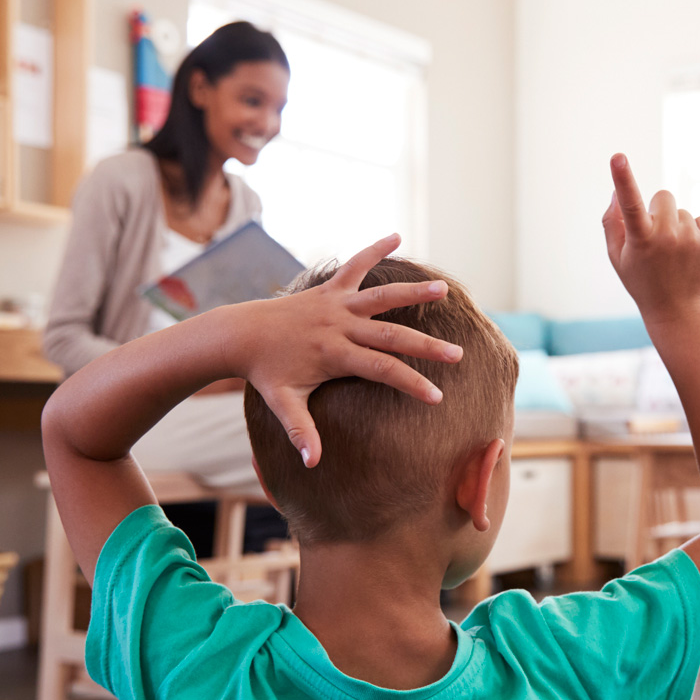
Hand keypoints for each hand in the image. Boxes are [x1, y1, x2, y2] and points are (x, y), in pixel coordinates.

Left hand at [234, 234, 463, 467]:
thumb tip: (312, 463)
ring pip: (381, 296)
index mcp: (333, 354)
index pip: (381, 369)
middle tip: (458, 355)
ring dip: (413, 292)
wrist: (241, 334)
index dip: (410, 383)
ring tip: (443, 290)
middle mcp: (339, 325)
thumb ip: (300, 432)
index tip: (437, 397)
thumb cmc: (265, 373)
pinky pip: (354, 265)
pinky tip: (396, 236)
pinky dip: (374, 249)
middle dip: (426, 346)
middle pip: (391, 335)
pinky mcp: (329, 288)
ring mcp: (335, 303)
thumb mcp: (283, 403)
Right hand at [602, 153, 699, 320]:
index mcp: (640, 240)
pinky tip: (689, 251)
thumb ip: (612, 223)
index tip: (618, 157)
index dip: (623, 179)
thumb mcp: (618, 257)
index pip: (630, 204)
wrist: (677, 310)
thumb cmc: (641, 280)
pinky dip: (694, 230)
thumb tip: (617, 191)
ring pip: (681, 211)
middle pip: (663, 196)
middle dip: (658, 210)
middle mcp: (667, 237)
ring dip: (676, 224)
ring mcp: (691, 239)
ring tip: (673, 252)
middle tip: (656, 236)